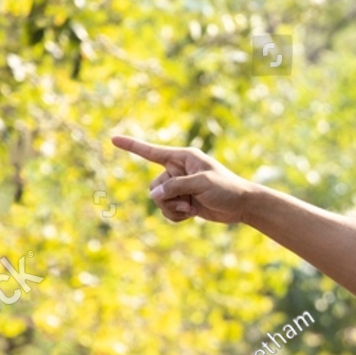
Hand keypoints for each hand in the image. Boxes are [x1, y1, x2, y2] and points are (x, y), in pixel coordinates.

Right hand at [110, 135, 256, 224]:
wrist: (242, 206)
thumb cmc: (227, 188)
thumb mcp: (202, 184)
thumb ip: (176, 187)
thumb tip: (155, 195)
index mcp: (182, 158)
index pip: (151, 152)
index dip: (131, 146)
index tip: (113, 138)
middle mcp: (178, 171)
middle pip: (154, 186)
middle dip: (167, 198)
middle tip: (188, 200)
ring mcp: (179, 187)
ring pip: (158, 201)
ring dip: (173, 209)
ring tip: (192, 208)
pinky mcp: (182, 202)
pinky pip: (167, 211)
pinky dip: (176, 216)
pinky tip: (192, 215)